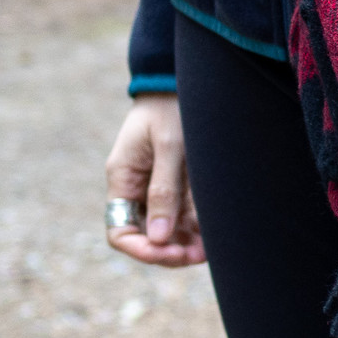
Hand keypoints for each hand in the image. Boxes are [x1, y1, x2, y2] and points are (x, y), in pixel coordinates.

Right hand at [105, 93, 205, 267]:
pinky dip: (199, 227)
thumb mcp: (169, 147)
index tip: (169, 252)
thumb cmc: (172, 108)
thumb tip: (158, 239)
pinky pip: (186, 215)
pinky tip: (217, 233)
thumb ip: (164, 190)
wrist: (183, 82)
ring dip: (188, 243)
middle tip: (199, 256)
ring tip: (213, 248)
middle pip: (147, 236)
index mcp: (123, 180)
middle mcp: (139, 189)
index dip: (142, 250)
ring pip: (169, 230)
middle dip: (170, 251)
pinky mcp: (181, 184)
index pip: (121, 232)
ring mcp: (160, 188)